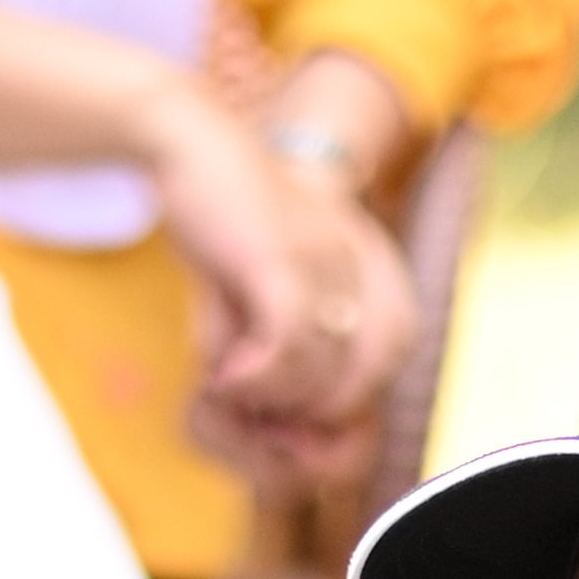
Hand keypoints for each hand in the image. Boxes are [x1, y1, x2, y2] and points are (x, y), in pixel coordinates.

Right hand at [143, 99, 411, 484]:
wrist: (187, 140)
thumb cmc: (219, 220)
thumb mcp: (256, 296)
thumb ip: (273, 355)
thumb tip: (273, 438)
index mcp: (369, 269)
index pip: (391, 359)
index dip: (351, 411)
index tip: (298, 433)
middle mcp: (359, 267)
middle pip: (358, 384)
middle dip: (307, 426)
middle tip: (256, 433)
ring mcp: (325, 264)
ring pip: (320, 376)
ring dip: (270, 404)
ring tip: (228, 394)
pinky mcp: (281, 262)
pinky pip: (287, 349)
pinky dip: (257, 379)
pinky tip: (224, 380)